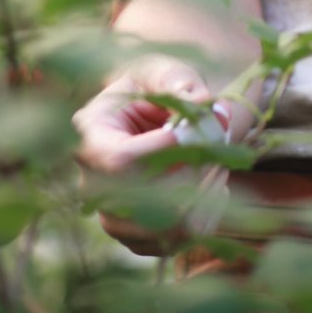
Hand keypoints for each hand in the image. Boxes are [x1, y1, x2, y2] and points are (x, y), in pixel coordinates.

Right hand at [74, 60, 237, 250]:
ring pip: (168, 229)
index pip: (121, 162)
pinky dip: (208, 215)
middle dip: (196, 169)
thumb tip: (207, 108)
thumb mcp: (161, 69)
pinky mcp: (137, 240)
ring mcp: (112, 219)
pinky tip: (213, 185)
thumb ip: (182, 82)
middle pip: (148, 200)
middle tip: (222, 140)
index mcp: (89, 136)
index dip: (166, 151)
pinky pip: (180, 242)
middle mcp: (92, 186)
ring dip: (206, 194)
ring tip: (220, 163)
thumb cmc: (152, 87)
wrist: (147, 118)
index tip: (200, 128)